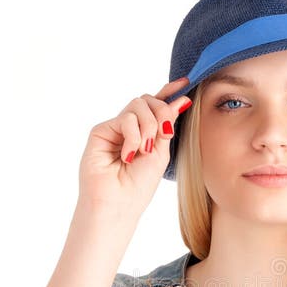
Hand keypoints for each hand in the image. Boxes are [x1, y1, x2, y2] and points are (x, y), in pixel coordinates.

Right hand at [77, 76, 191, 215]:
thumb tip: (181, 98)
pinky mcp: (101, 131)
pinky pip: (125, 118)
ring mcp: (115, 129)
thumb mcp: (161, 152)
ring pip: (138, 105)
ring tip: (143, 150)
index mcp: (146, 134)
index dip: (169, 92)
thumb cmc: (139, 185)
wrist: (118, 204)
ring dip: (148, 126)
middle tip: (163, 134)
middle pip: (148, 100)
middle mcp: (129, 128)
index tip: (185, 83)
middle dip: (161, 113)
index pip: (156, 106)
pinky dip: (133, 136)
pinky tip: (128, 155)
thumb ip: (167, 124)